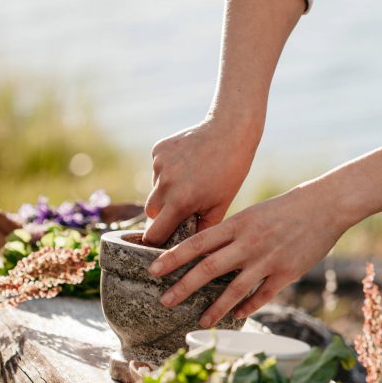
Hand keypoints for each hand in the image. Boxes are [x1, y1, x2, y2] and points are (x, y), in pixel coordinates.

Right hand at [143, 117, 259, 245]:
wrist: (230, 133)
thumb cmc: (230, 173)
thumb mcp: (220, 206)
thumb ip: (202, 230)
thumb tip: (188, 249)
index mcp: (180, 202)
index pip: (154, 234)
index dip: (157, 242)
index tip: (161, 245)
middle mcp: (165, 184)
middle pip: (151, 212)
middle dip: (163, 216)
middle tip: (183, 211)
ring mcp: (159, 164)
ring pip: (155, 188)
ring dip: (167, 191)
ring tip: (192, 182)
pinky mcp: (158, 149)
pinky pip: (158, 169)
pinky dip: (168, 172)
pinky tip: (188, 165)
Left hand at [148, 186, 347, 326]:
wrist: (325, 206)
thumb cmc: (287, 209)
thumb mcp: (253, 214)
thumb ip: (232, 233)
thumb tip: (208, 252)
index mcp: (238, 224)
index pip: (197, 242)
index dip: (173, 257)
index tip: (153, 270)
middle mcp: (249, 243)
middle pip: (209, 268)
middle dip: (184, 287)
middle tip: (165, 301)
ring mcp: (267, 259)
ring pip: (234, 288)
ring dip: (215, 308)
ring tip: (201, 321)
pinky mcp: (287, 273)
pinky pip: (262, 295)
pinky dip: (247, 307)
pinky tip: (236, 316)